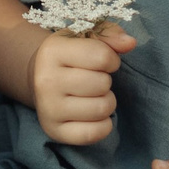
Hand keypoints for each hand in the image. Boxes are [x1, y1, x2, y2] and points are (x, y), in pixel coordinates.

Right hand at [31, 24, 135, 144]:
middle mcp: (45, 81)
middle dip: (106, 81)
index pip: (102, 56)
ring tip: (93, 96)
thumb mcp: (84, 37)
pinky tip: (93, 115)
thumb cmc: (68, 56)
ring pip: (101, 109)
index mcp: (52, 51)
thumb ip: (110, 35)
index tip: (103, 61)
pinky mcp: (54, 131)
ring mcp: (48, 108)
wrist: (38, 78)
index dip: (111, 59)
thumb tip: (130, 43)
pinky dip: (103, 125)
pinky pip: (94, 133)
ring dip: (106, 102)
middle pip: (102, 84)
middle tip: (94, 80)